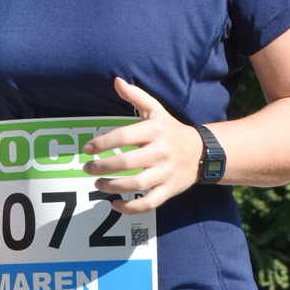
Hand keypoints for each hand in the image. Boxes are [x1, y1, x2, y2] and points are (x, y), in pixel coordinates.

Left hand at [83, 77, 204, 212]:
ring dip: (113, 186)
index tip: (87, 149)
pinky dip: (131, 208)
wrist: (202, 152)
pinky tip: (115, 204)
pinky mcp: (169, 190)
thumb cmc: (171, 130)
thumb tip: (117, 81)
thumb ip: (136, 96)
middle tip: (87, 168)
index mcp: (154, 131)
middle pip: (127, 163)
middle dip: (103, 167)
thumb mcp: (157, 110)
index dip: (103, 143)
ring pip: (136, 184)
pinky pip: (149, 203)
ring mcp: (165, 173)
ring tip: (98, 184)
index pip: (124, 136)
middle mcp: (160, 152)